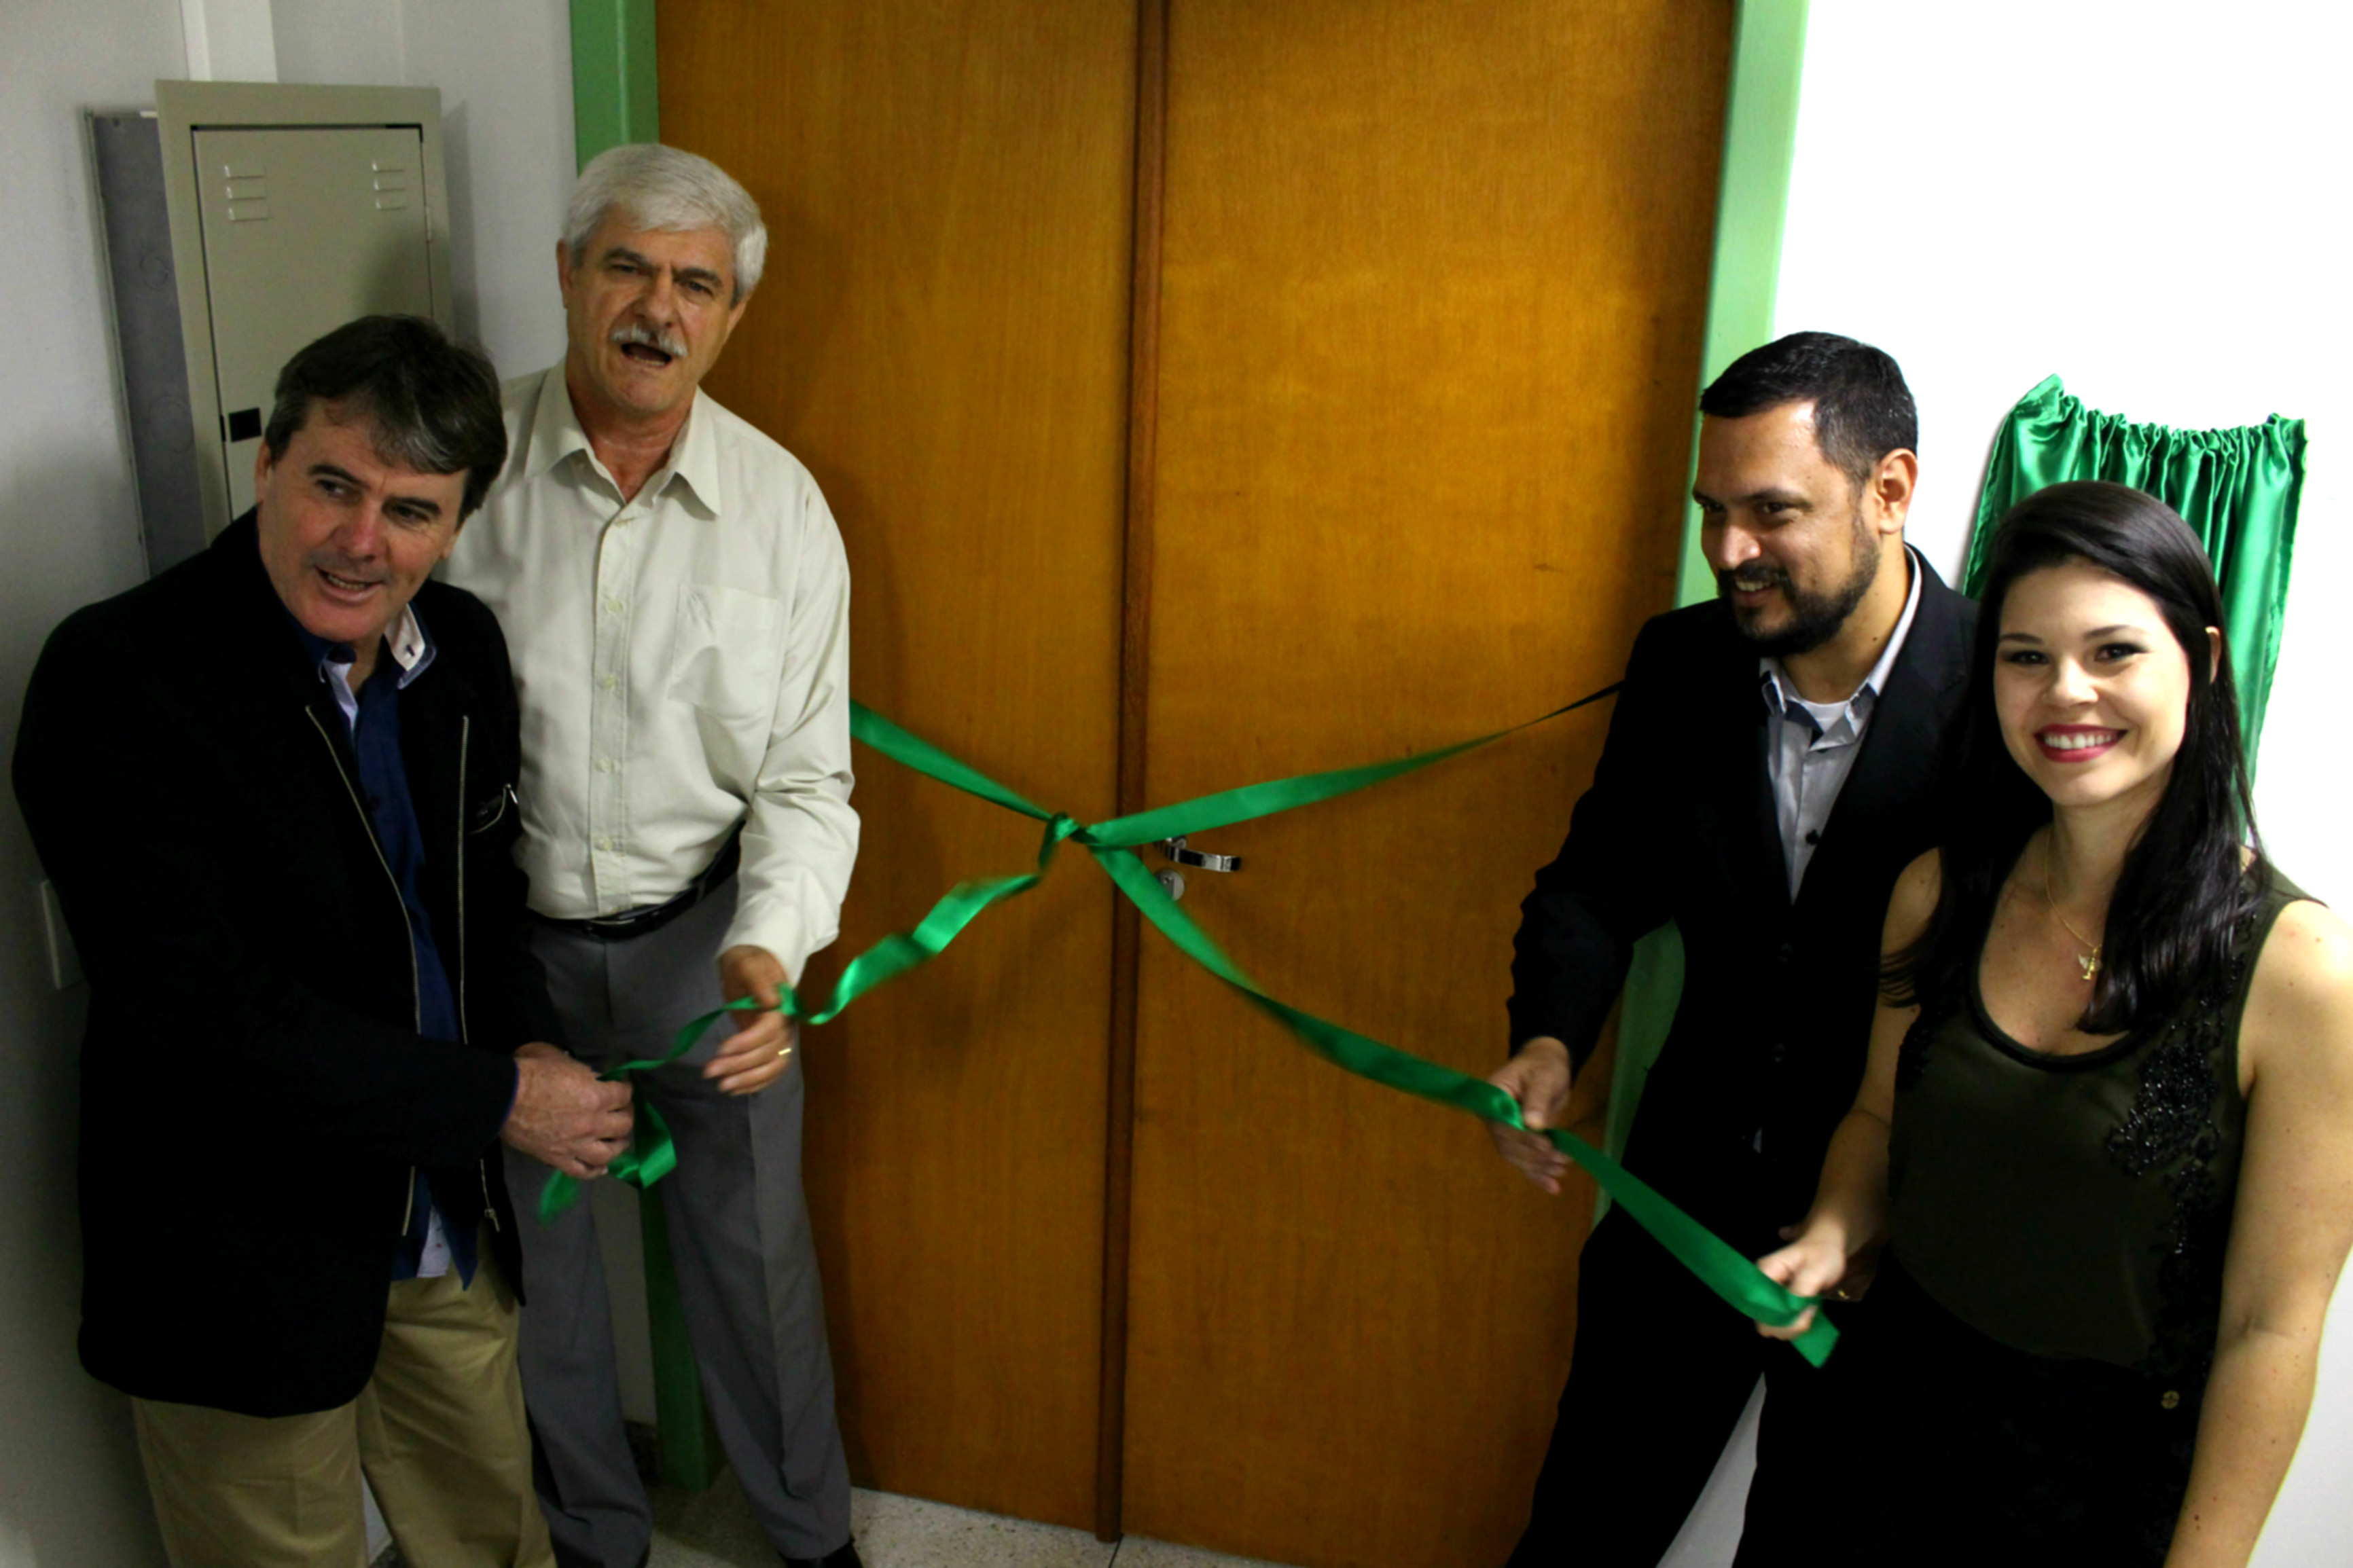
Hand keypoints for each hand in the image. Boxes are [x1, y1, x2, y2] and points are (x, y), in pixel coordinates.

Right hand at [502, 1041, 633, 1178]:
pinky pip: (583, 1171)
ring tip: (617, 1140)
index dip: (625, 1089)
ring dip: (618, 1145)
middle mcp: (592, 1123)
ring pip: (610, 1152)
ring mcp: (576, 1144)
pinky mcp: (558, 1159)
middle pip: (624, 1124)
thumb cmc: (529, 1071)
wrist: (500, 1098)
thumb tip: (588, 1075)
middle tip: (622, 1111)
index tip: (621, 1088)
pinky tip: (601, 1166)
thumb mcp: (560, 1057)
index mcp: (596, 1095)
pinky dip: (595, 1170)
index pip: (624, 1094)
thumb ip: (580, 1069)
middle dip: (626, 1115)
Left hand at [709, 945, 795, 1094]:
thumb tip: (770, 1001)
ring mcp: (781, 1039)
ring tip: (722, 1086)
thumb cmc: (749, 962)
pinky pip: (771, 1071)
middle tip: (709, 1071)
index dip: (747, 1043)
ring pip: (773, 1067)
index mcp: (782, 1006)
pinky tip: (735, 1089)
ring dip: (748, 1080)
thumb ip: (758, 980)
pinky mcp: (772, 1047)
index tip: (721, 1049)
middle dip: (740, 1065)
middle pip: (770, 1053)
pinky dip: (755, 1084)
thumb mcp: (748, 964)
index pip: (770, 1030)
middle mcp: (786, 1026)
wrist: (754, 965)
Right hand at [1486, 1036, 1574, 1193]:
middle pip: (1508, 1145)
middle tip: (1561, 1160)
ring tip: (1561, 1170)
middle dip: (1535, 1156)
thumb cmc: (1543, 1066)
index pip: (1502, 1124)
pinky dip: (1537, 1175)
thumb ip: (1537, 1099)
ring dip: (1539, 1167)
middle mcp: (1493, 1117)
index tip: (1546, 1145)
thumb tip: (1533, 1124)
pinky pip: (1524, 1161)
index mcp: (1492, 1096)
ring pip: (1516, 1157)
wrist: (1547, 1067)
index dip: (1523, 1138)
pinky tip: (1553, 1187)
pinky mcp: (1518, 1141)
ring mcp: (1504, 1131)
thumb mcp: (1543, 1077)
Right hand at [1754, 1219, 1856, 1339]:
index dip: (1778, 1319)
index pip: (1759, 1305)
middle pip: (1762, 1318)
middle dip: (1786, 1325)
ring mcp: (1769, 1294)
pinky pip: (1778, 1321)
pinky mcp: (1777, 1301)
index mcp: (1764, 1273)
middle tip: (1809, 1314)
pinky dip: (1792, 1325)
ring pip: (1770, 1323)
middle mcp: (1761, 1284)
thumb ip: (1799, 1294)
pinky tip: (1805, 1317)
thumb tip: (1790, 1316)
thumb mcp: (1814, 1272)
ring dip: (1791, 1327)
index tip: (1803, 1316)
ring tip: (1810, 1313)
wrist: (1828, 1245)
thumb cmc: (1822, 1254)